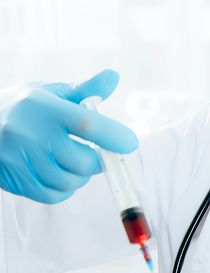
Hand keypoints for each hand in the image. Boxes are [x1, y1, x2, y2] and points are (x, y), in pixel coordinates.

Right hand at [0, 69, 137, 202]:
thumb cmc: (23, 107)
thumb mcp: (50, 92)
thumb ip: (85, 89)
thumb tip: (113, 77)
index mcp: (45, 108)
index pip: (87, 124)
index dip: (114, 136)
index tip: (129, 142)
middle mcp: (31, 134)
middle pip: (83, 162)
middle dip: (99, 161)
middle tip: (99, 153)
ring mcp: (21, 160)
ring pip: (70, 182)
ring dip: (82, 176)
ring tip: (76, 161)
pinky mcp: (16, 180)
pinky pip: (53, 195)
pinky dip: (65, 189)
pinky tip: (61, 174)